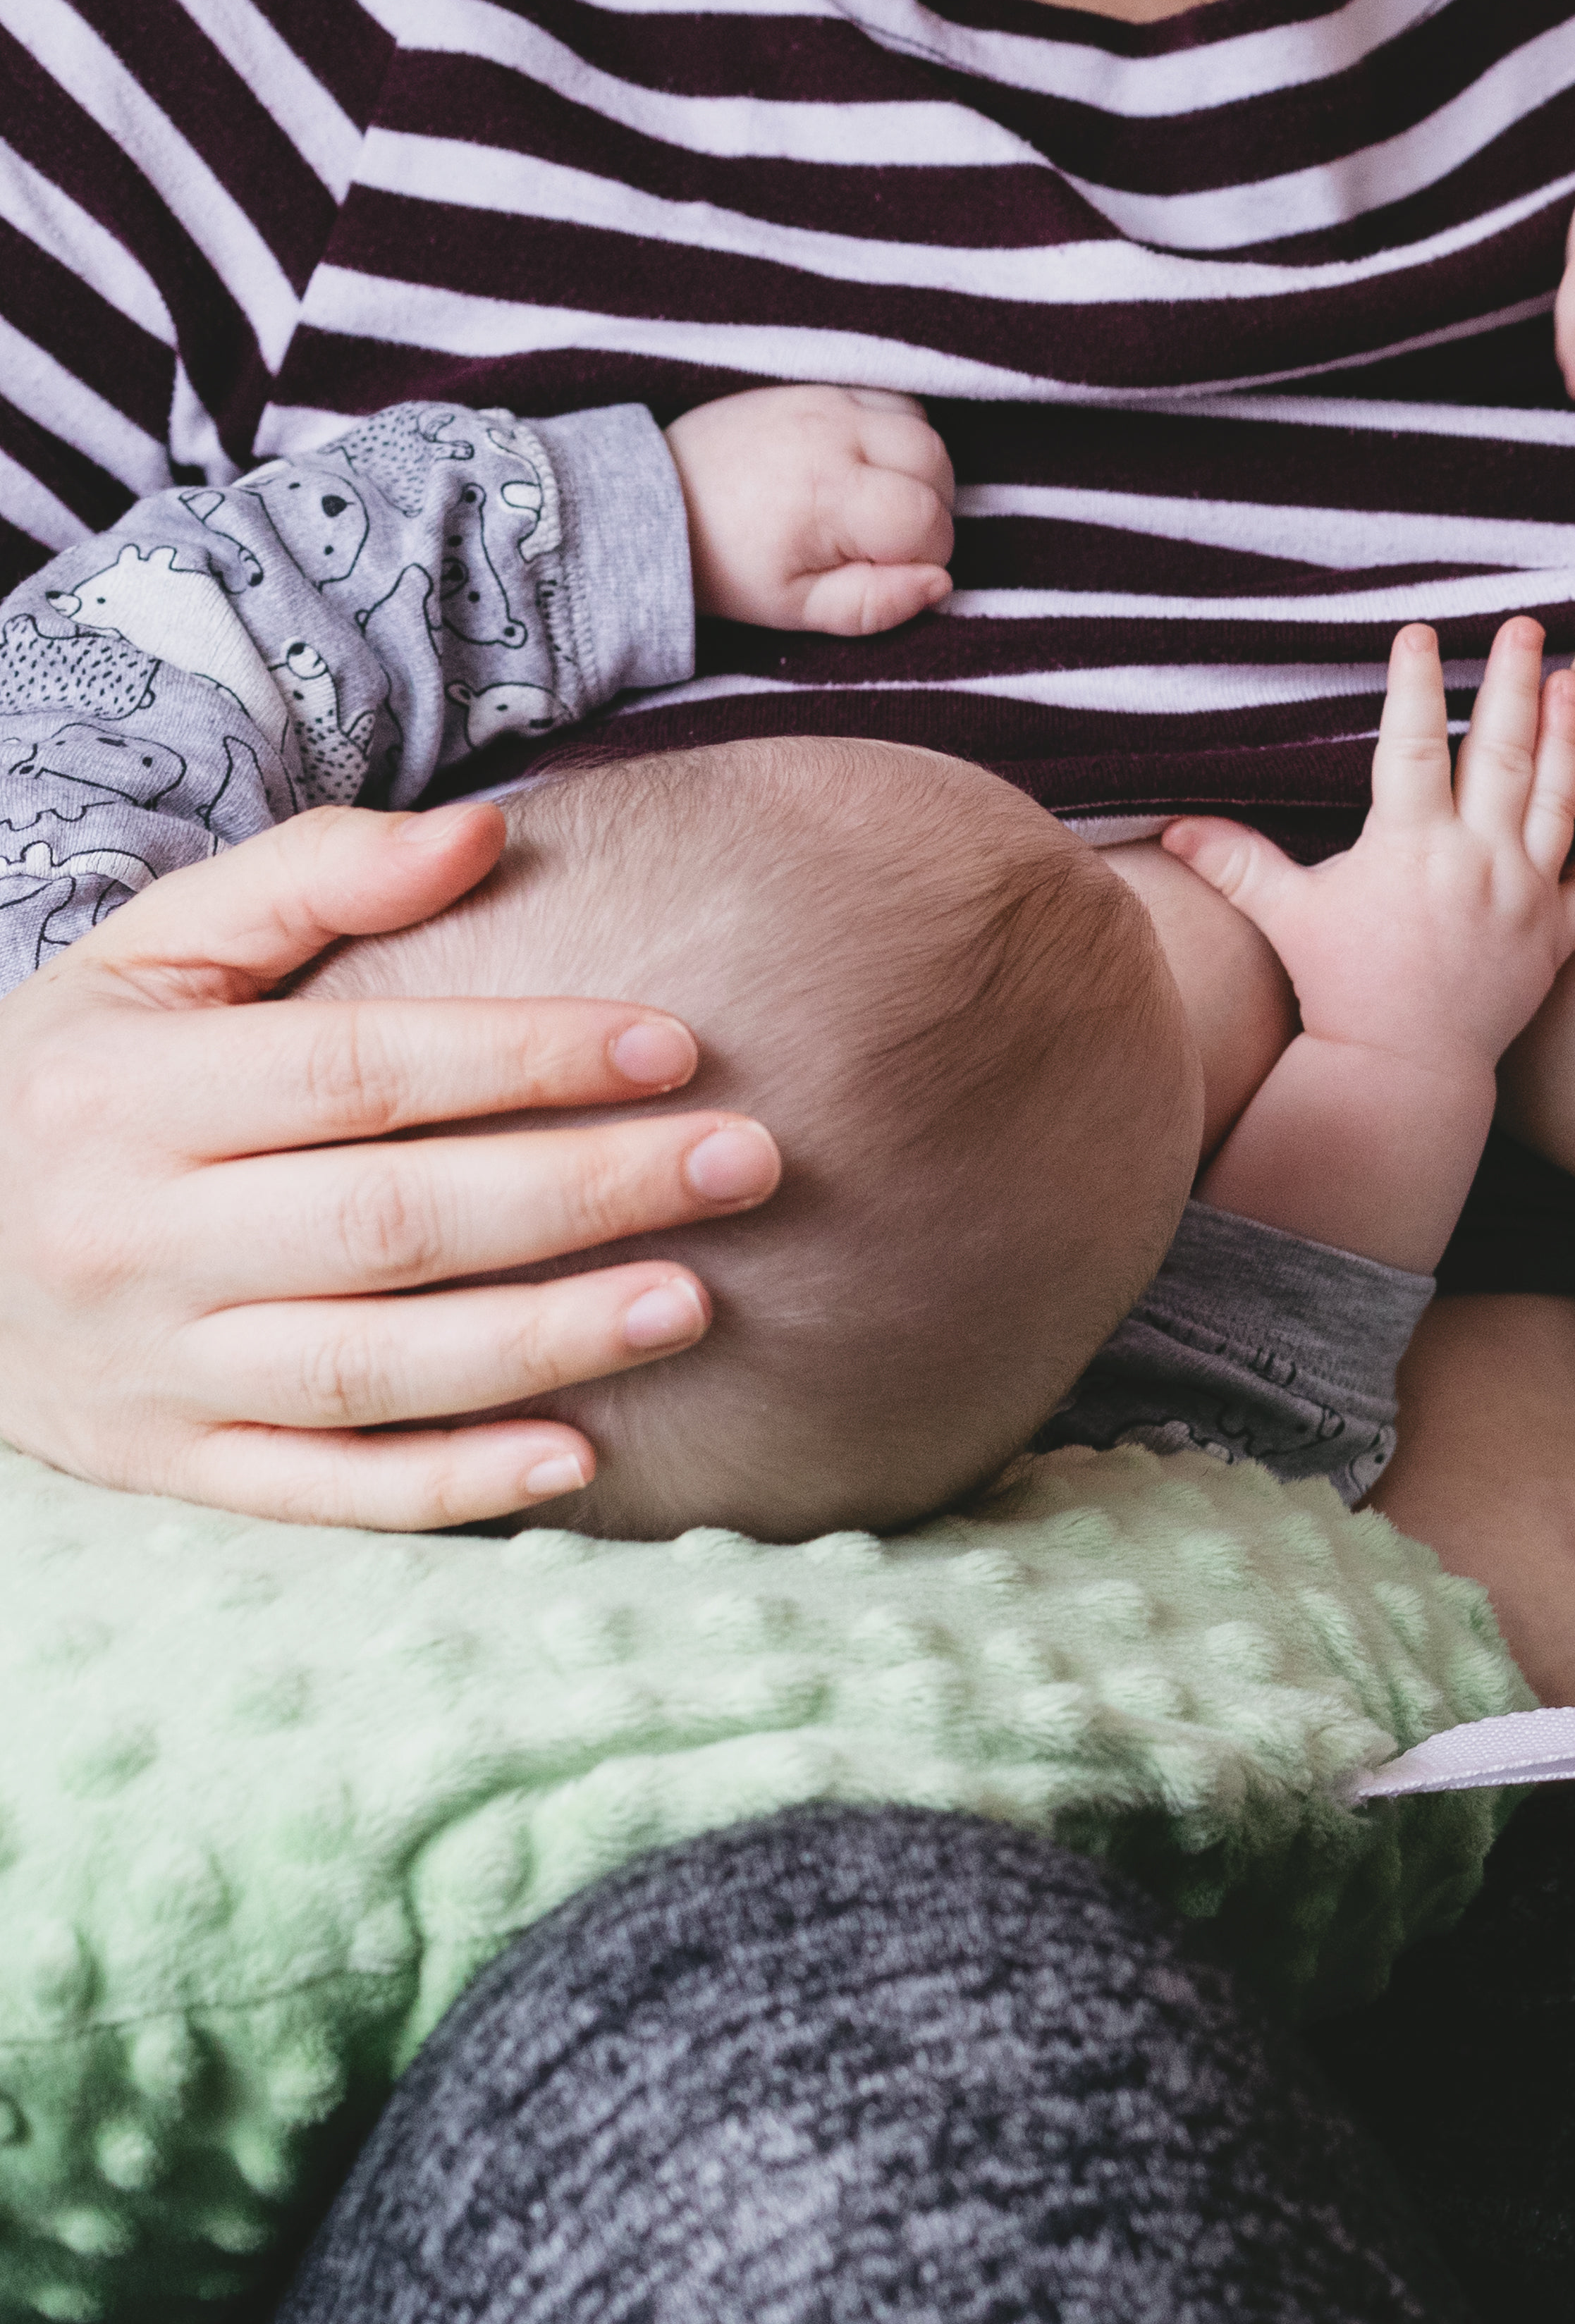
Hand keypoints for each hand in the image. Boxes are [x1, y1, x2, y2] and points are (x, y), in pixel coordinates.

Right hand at [0, 804, 782, 1525]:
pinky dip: (450, 1488)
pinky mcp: (171, 1463)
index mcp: (127, 1094)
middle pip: (390, 1222)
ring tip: (694, 1302)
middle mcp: (130, 1238)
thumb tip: (479, 834)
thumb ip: (310, 878)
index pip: (361, 1072)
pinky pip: (324, 1490)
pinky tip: (579, 1462)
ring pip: (372, 1369)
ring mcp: (151, 1367)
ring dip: (543, 1343)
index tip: (676, 1045)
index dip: (525, 1056)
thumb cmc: (82, 1077)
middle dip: (581, 1194)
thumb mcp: (151, 953)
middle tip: (742, 1164)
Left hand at [667, 385, 955, 634]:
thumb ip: (875, 605)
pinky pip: (890, 400)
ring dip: (918, 469)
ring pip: (922, 428)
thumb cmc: (726, 564)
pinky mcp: (813, 387)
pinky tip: (864, 466)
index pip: (928, 522)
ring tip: (876, 502)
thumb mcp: (796, 609)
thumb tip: (939, 583)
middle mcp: (833, 433)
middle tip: (884, 540)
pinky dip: (895, 434)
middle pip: (937, 464)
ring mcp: (823, 400)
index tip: (881, 570)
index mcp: (829, 494)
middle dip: (930, 510)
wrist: (653, 504)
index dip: (922, 557)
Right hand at [1161, 619, 1574, 1084]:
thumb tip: (1172, 825)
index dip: (1415, 684)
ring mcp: (1526, 894)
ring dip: (1568, 734)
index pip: (1413, 742)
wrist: (1404, 1070)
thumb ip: (1238, 864)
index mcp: (1409, 845)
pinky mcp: (1557, 934)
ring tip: (1573, 679)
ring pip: (1559, 798)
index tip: (1419, 631)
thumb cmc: (1340, 989)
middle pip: (1503, 751)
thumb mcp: (1287, 918)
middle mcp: (1477, 859)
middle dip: (1514, 680)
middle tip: (1524, 624)